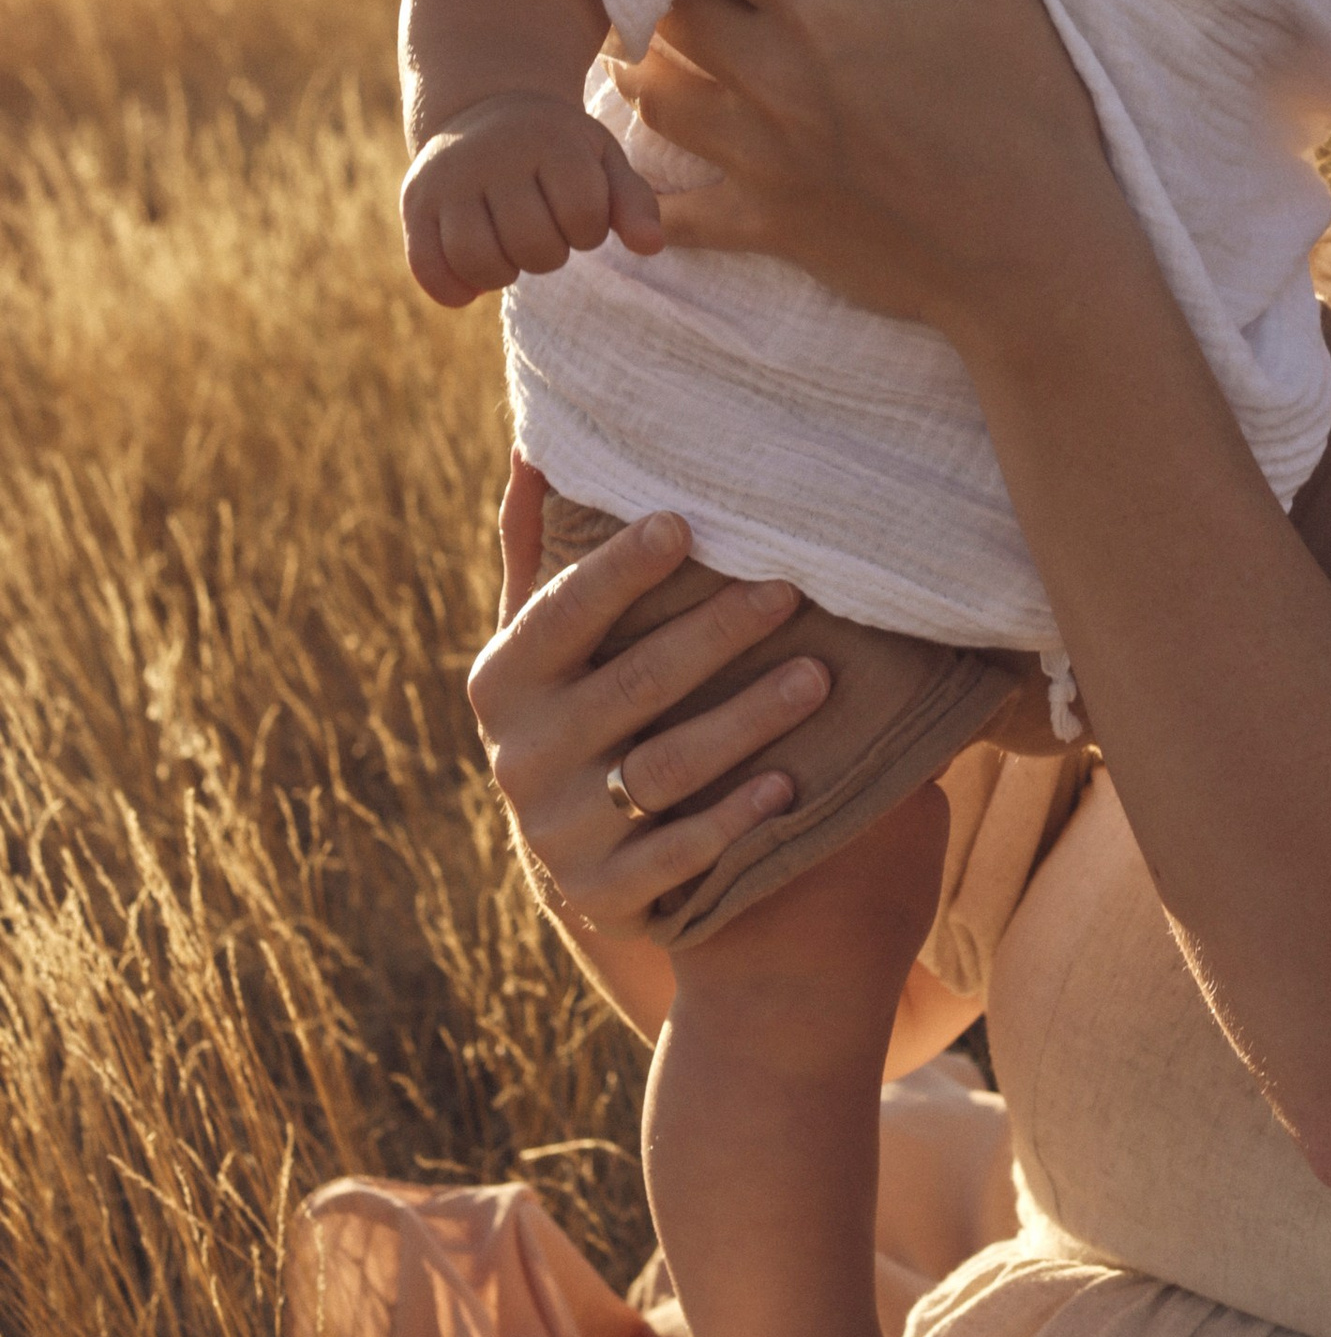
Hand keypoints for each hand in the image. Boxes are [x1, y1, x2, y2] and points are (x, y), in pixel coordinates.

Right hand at [402, 91, 663, 307]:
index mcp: (548, 139)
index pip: (583, 218)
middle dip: (549, 254)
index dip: (588, 231)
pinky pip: (427, 266)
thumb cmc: (558, 147)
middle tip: (544, 232)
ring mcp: (447, 178)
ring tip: (511, 251)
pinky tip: (474, 282)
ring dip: (504, 274)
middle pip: (531, 246)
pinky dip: (453, 289)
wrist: (486, 109)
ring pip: (477, 261)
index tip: (579, 214)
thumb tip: (650, 246)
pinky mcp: (414, 201)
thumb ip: (633, 201)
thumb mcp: (602, 159)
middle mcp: (492, 154)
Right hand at [472, 459, 823, 943]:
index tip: (685, 522)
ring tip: (819, 677)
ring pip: (662, 771)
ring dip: (743, 722)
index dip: (619, 568)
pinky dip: (734, 823)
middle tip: (791, 590)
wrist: (588, 855)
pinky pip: (676, 858)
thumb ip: (540, 549)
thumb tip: (536, 440)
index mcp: (505, 679)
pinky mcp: (605, 896)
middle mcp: (520, 758)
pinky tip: (794, 787)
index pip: (561, 613)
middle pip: (631, 687)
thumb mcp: (550, 638)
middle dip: (715, 634)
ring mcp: (559, 833)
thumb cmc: (585, 705)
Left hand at [607, 0, 1130, 344]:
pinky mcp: (767, 224)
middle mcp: (774, 78)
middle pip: (666, 6)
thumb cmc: (1028, 118)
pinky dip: (640, 195)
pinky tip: (623, 179)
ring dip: (638, 62)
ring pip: (651, 95)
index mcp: (825, 9)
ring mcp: (762, 158)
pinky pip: (673, 212)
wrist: (1038, 259)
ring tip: (636, 35)